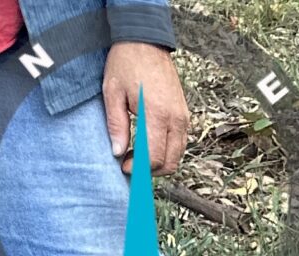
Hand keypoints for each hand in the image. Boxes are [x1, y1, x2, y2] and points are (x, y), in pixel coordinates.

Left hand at [103, 44, 189, 175]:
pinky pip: (180, 144)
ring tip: (139, 157)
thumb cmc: (126, 63)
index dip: (138, 168)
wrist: (146, 42)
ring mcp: (183, 118)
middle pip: (169, 162)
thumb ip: (116, 124)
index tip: (124, 167)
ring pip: (177, 156)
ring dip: (159, 163)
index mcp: (156, 114)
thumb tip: (118, 152)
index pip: (154, 156)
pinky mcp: (185, 116)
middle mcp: (175, 119)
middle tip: (131, 165)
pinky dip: (167, 151)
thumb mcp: (112, 92)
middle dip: (150, 171)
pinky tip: (150, 146)